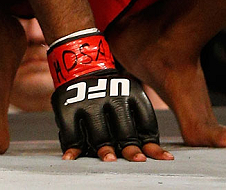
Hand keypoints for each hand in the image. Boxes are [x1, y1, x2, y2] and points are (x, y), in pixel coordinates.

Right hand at [48, 29, 172, 161]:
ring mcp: (89, 102)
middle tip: (137, 160)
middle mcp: (111, 96)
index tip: (157, 156)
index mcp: (131, 92)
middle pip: (124, 128)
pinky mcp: (68, 108)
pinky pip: (71, 133)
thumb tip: (155, 153)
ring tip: (109, 160)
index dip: (151, 141)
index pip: (146, 119)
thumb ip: (139, 124)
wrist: (82, 64)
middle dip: (131, 147)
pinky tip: (73, 157)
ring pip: (100, 132)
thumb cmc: (111, 92)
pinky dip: (73, 148)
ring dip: (104, 148)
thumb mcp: (129, 97)